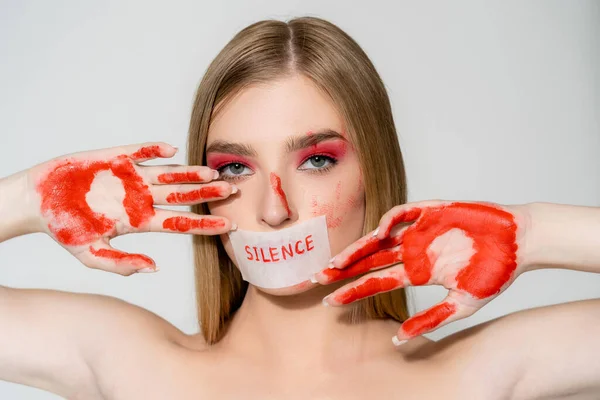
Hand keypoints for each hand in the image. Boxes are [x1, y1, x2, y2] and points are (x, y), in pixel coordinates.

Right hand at [26, 142, 234, 274]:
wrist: (37, 202)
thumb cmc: (64, 230)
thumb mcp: (91, 255)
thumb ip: (122, 263)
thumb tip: (155, 268)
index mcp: (139, 221)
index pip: (180, 222)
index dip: (205, 224)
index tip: (230, 226)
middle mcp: (141, 198)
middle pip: (182, 196)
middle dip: (207, 194)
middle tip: (233, 191)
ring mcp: (130, 177)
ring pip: (168, 174)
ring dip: (190, 172)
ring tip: (212, 172)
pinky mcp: (115, 158)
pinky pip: (140, 151)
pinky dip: (154, 150)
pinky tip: (171, 150)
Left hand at [312, 200, 531, 343]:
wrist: (519, 242)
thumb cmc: (495, 272)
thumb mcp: (462, 304)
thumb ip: (431, 319)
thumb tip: (398, 339)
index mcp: (417, 271)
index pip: (376, 282)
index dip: (352, 291)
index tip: (330, 302)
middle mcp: (412, 250)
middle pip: (369, 261)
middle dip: (343, 270)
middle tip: (316, 279)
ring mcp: (418, 230)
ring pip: (378, 238)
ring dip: (357, 249)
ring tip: (336, 263)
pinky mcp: (430, 211)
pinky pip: (402, 213)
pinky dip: (389, 221)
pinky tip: (378, 234)